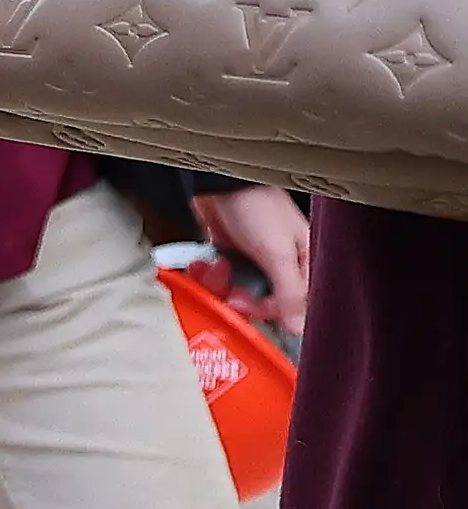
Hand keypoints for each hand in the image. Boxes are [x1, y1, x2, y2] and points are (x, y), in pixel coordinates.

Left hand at [200, 183, 318, 338]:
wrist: (220, 181)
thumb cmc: (257, 207)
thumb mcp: (278, 254)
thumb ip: (289, 292)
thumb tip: (300, 327)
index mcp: (304, 264)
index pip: (292, 305)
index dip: (268, 311)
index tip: (250, 307)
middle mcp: (280, 265)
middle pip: (260, 302)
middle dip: (239, 298)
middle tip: (229, 292)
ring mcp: (252, 260)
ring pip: (234, 292)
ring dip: (218, 284)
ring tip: (214, 267)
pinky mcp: (228, 254)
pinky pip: (217, 278)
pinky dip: (207, 273)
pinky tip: (203, 263)